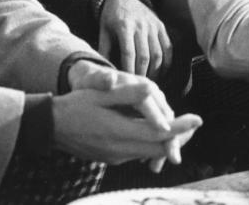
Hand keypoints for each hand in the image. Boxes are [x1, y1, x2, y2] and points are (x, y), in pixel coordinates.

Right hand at [56, 65, 201, 168]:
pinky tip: (156, 133)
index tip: (197, 119)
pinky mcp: (113, 158)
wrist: (51, 127)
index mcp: (120, 131)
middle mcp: (121, 149)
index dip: (181, 127)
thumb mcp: (100, 94)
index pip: (159, 133)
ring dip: (166, 141)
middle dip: (180, 136)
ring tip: (182, 127)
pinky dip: (152, 145)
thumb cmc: (76, 105)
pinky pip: (139, 153)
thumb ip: (127, 93)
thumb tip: (151, 89)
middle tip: (194, 123)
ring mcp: (117, 156)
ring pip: (151, 152)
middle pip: (160, 148)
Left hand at [99, 0, 172, 77]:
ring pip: (158, 53)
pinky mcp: (161, 27)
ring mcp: (153, 26)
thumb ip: (104, 50)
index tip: (127, 82)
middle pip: (144, 55)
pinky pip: (168, 48)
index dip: (128, 69)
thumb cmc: (111, 18)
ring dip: (154, 71)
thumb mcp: (103, 31)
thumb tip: (105, 71)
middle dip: (141, 74)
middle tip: (137, 86)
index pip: (128, 52)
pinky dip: (166, 63)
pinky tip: (160, 74)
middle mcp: (141, 25)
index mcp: (124, 26)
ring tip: (148, 82)